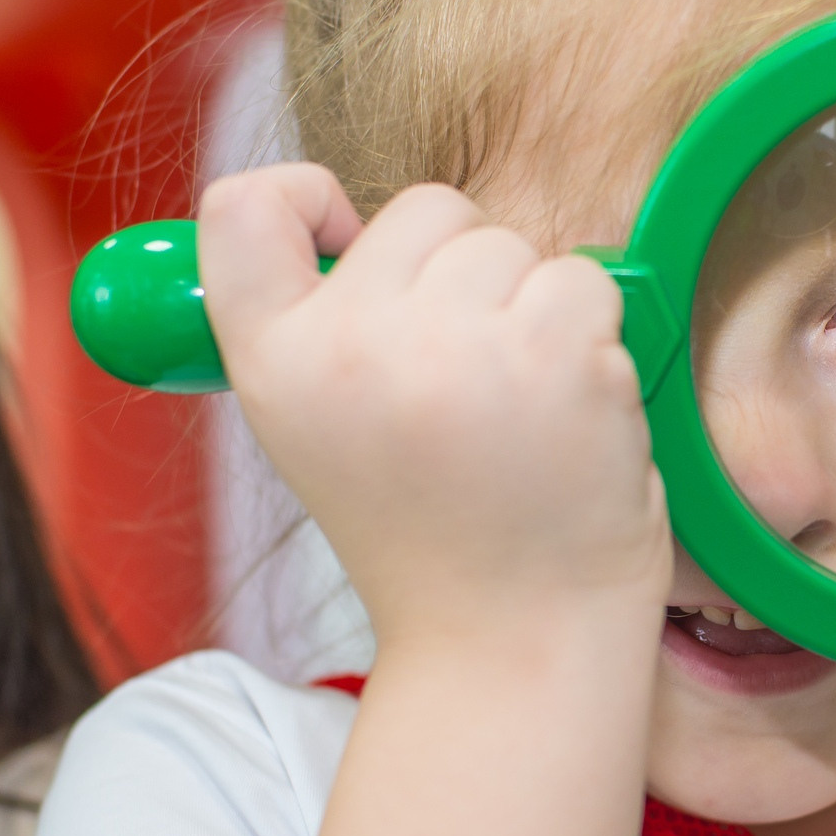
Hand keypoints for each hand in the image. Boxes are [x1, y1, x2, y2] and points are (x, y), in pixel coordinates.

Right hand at [198, 165, 669, 652]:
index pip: (243, 207)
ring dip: (534, 313)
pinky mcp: (558, 353)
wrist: (513, 641)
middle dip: (462, 277)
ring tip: (517, 417)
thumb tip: (325, 213)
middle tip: (464, 392)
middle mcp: (353, 343)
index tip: (346, 235)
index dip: (305, 195)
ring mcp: (458, 344)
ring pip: (515, 245)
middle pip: (426, 210)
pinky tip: (567, 422)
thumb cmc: (431, 532)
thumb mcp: (318, 431)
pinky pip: (586, 283)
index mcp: (272, 362)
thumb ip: (315, 325)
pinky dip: (592, 342)